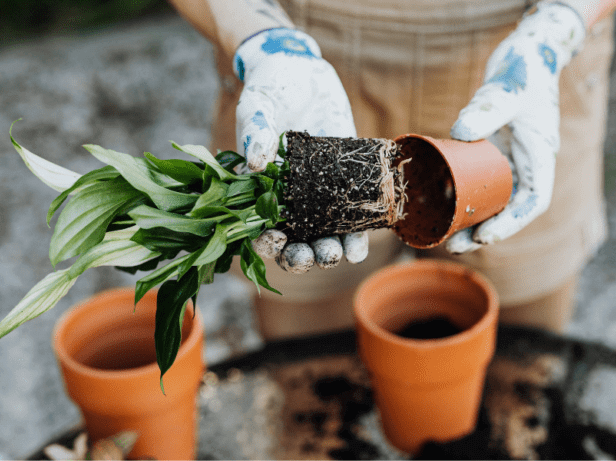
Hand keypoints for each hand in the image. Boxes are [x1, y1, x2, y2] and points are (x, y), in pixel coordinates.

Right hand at [234, 28, 367, 271]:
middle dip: (304, 256)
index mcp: (258, 190)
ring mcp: (318, 195)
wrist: (303, 72)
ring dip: (331, 252)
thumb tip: (255, 162)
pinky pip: (350, 217)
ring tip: (341, 254)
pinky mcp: (344, 183)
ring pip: (322, 237)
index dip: (266, 243)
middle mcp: (288, 200)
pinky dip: (356, 235)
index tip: (278, 240)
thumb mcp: (257, 107)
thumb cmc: (270, 90)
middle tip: (318, 256)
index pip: (258, 228)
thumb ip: (255, 132)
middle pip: (293, 242)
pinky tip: (359, 247)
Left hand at [447, 2, 585, 253]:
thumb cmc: (524, 70)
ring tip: (443, 235)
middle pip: (509, 208)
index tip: (484, 236)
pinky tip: (439, 204)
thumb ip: (487, 109)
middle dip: (484, 230)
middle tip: (453, 244)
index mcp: (539, 156)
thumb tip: (459, 132)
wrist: (526, 51)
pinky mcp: (493, 151)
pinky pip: (479, 180)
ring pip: (493, 198)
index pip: (532, 201)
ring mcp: (510, 159)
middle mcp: (527, 163)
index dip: (510, 224)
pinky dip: (462, 195)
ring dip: (471, 219)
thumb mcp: (506, 89)